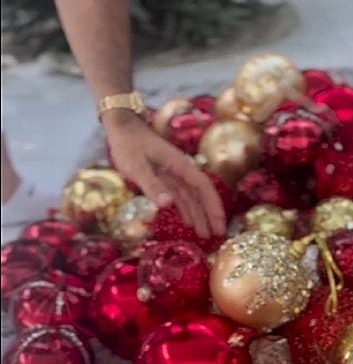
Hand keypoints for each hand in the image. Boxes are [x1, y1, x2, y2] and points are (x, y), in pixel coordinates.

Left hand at [104, 111, 225, 238]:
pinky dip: (185, 209)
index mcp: (180, 166)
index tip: (219, 224)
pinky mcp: (164, 177)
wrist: (122, 128)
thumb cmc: (129, 144)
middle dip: (210, 214)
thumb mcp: (137, 166)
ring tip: (205, 236)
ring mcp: (172, 174)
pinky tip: (188, 222)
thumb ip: (151, 184)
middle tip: (217, 236)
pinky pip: (179, 195)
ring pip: (190, 197)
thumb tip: (167, 204)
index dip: (213, 206)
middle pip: (201, 194)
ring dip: (198, 215)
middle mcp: (180, 170)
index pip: (203, 187)